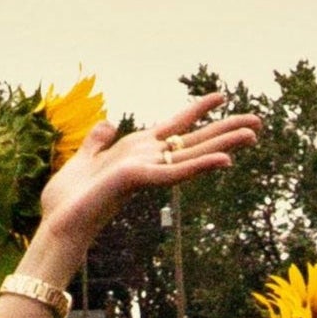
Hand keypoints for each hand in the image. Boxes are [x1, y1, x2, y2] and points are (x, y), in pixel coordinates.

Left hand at [35, 91, 261, 253]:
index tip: (222, 94)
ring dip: (224, 144)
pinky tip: (226, 160)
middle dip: (226, 130)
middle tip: (258, 121)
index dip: (197, 109)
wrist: (58, 223)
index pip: (174, 125)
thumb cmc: (68, 199)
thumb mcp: (83, 159)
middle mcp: (148, 160)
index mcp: (136, 151)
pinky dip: (200, 166)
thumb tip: (109, 123)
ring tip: (253, 135)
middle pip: (195, 140)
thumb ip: (97, 141)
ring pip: (194, 154)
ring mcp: (147, 170)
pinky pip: (177, 172)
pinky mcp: (140, 180)